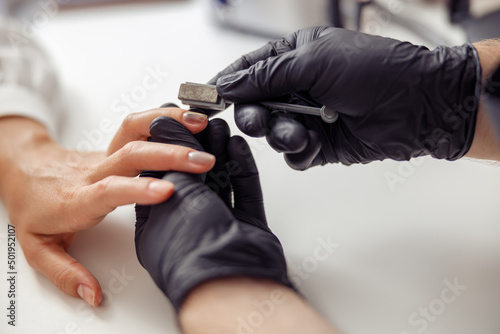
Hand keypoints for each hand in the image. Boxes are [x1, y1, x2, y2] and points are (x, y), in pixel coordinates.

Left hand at [0, 108, 213, 305]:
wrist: (27, 171)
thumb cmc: (34, 205)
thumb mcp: (38, 247)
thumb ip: (65, 272)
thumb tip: (92, 293)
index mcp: (78, 198)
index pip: (108, 189)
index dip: (138, 189)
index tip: (167, 191)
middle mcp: (94, 171)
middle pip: (131, 153)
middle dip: (169, 155)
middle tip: (202, 162)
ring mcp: (105, 154)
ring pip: (135, 128)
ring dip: (168, 122)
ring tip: (199, 123)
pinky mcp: (115, 146)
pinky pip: (139, 126)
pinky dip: (165, 117)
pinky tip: (187, 117)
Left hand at [135, 116, 292, 310]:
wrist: (229, 288)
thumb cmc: (191, 253)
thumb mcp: (171, 200)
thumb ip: (171, 166)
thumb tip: (165, 135)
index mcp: (152, 224)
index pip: (150, 180)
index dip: (162, 150)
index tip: (173, 130)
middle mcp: (181, 224)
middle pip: (184, 176)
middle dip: (189, 146)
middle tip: (196, 121)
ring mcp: (214, 224)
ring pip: (214, 180)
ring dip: (215, 152)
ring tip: (216, 126)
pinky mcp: (241, 225)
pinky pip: (241, 192)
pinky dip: (240, 168)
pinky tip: (236, 146)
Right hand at [211, 26, 480, 168]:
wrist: (419, 104)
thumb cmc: (374, 70)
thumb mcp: (315, 61)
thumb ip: (266, 74)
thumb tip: (227, 83)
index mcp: (295, 56)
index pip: (249, 70)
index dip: (226, 85)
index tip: (204, 99)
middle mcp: (299, 87)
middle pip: (255, 105)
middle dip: (254, 115)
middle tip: (258, 120)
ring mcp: (309, 116)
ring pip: (272, 132)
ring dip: (280, 134)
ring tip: (299, 132)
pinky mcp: (321, 144)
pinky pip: (294, 154)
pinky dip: (298, 152)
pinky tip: (313, 144)